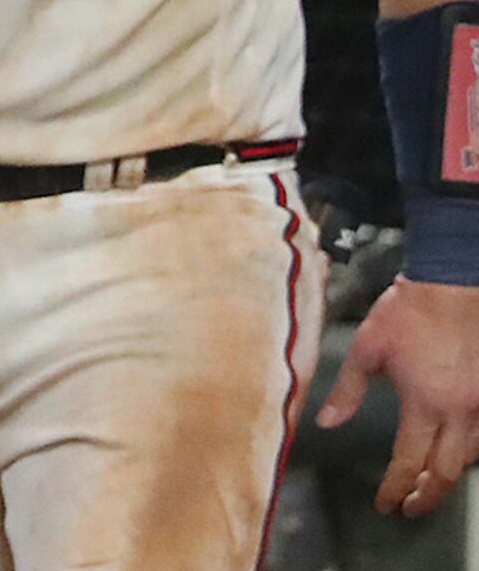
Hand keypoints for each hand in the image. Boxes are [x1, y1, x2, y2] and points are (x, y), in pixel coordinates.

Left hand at [326, 274, 478, 515]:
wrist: (452, 284)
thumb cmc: (408, 312)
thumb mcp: (367, 347)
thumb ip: (348, 389)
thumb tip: (327, 421)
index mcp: (425, 404)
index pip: (408, 461)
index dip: (394, 487)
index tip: (385, 503)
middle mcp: (459, 412)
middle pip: (446, 473)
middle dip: (426, 497)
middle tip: (409, 508)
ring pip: (469, 459)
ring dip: (447, 476)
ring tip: (427, 484)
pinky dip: (467, 453)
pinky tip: (454, 453)